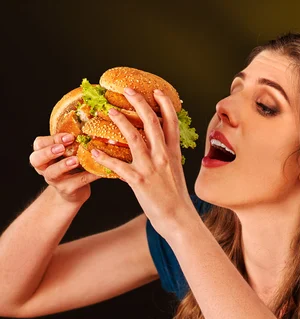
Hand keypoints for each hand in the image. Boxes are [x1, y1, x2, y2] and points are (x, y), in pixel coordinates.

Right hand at [29, 133, 98, 203]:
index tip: (68, 137)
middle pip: (36, 159)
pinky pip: (77, 182)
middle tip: (62, 148)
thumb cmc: (70, 168)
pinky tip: (97, 171)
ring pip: (52, 172)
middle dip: (48, 152)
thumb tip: (87, 124)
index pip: (39, 144)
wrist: (74, 192)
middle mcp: (44, 168)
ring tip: (76, 160)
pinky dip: (88, 175)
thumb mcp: (66, 154)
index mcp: (43, 156)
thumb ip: (69, 143)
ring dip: (63, 165)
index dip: (51, 140)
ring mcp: (55, 180)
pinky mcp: (67, 190)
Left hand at [89, 88, 196, 238]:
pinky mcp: (139, 181)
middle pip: (151, 122)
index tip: (156, 91)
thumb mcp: (174, 174)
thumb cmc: (175, 199)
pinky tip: (93, 151)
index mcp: (172, 154)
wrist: (179, 219)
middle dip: (139, 103)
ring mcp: (151, 168)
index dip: (164, 104)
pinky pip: (118, 166)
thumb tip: (151, 153)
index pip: (171, 122)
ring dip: (119, 122)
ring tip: (109, 111)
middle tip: (127, 90)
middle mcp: (163, 156)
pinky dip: (104, 158)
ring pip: (134, 137)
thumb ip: (163, 160)